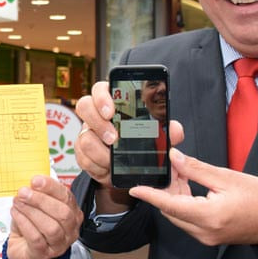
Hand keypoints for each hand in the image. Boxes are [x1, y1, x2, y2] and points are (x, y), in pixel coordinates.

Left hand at [5, 175, 82, 258]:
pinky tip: (16, 214)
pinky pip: (36, 238)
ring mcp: (59, 244)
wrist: (22, 249)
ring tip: (18, 203)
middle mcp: (70, 229)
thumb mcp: (36, 206)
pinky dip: (24, 223)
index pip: (67, 197)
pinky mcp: (44, 253)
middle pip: (63, 213)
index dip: (51, 187)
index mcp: (72, 212)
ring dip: (31, 212)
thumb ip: (37, 193)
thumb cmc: (31, 226)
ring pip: (51, 227)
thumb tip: (30, 181)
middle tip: (23, 192)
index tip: (35, 180)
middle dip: (41, 200)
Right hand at [76, 82, 185, 212]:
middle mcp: (96, 116)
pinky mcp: (82, 153)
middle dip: (98, 123)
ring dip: (99, 150)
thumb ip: (166, 131)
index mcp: (113, 104)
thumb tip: (175, 129)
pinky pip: (83, 158)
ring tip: (113, 159)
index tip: (111, 111)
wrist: (128, 170)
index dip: (102, 97)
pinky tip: (108, 168)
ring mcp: (86, 133)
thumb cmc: (141, 145)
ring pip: (83, 136)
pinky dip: (97, 165)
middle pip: (84, 106)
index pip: (101, 88)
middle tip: (113, 137)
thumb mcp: (156, 138)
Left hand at [128, 149, 257, 247]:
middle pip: (171, 211)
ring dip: (175, 197)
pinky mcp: (211, 238)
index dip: (150, 196)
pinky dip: (185, 205)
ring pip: (179, 216)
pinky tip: (190, 187)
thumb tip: (174, 158)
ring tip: (182, 173)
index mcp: (209, 217)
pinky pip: (189, 221)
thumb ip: (197, 169)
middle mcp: (204, 232)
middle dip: (166, 190)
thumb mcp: (228, 178)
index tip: (134, 188)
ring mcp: (207, 238)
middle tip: (169, 167)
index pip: (169, 206)